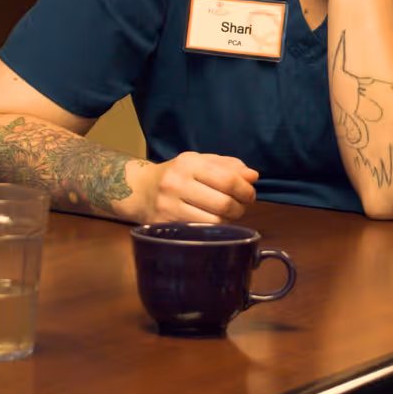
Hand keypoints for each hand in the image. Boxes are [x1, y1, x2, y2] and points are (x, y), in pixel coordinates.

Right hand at [120, 152, 258, 223]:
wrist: (139, 190)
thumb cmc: (177, 175)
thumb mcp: (200, 162)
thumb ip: (228, 166)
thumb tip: (253, 176)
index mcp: (188, 163)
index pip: (227, 179)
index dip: (245, 190)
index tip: (250, 194)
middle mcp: (176, 183)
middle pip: (223, 203)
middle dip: (240, 207)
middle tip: (240, 206)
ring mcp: (168, 206)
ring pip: (214, 221)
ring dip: (229, 220)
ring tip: (228, 214)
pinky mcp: (164, 225)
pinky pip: (200, 231)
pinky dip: (214, 229)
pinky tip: (214, 222)